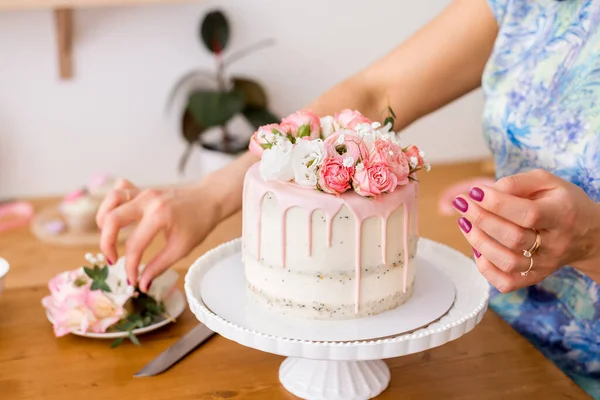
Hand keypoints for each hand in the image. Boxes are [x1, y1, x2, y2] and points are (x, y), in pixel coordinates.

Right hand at [96, 178, 219, 291]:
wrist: (210, 198)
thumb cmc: (200, 222)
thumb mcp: (182, 247)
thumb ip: (159, 265)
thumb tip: (142, 284)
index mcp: (160, 216)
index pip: (134, 246)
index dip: (130, 267)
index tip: (133, 279)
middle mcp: (148, 200)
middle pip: (112, 219)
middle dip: (106, 243)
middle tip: (112, 260)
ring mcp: (144, 192)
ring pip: (111, 200)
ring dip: (103, 220)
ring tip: (108, 237)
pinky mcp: (143, 189)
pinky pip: (120, 191)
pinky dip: (112, 203)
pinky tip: (115, 215)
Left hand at [451, 169, 599, 291]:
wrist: (587, 235)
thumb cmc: (561, 203)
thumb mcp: (546, 182)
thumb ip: (517, 182)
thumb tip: (487, 192)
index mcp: (562, 215)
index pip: (528, 214)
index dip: (497, 203)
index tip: (474, 192)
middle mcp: (555, 243)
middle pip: (513, 238)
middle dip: (481, 219)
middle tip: (462, 204)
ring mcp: (544, 264)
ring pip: (507, 262)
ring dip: (479, 242)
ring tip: (464, 222)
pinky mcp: (534, 277)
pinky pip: (506, 282)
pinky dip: (485, 268)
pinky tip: (476, 248)